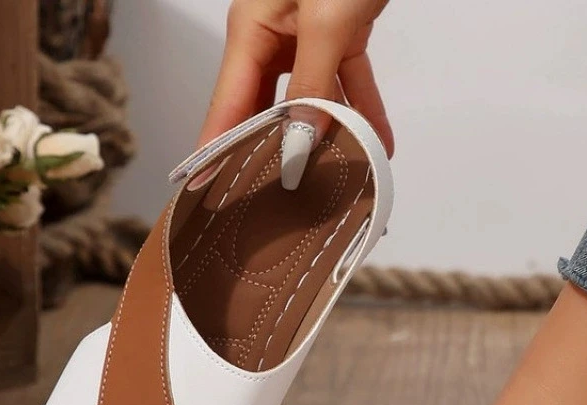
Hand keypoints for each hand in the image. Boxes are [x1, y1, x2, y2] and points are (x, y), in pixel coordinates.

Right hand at [200, 0, 393, 186]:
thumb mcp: (324, 22)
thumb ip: (313, 84)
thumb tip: (301, 139)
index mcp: (251, 33)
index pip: (227, 107)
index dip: (217, 150)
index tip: (208, 190)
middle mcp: (272, 39)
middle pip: (266, 110)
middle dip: (275, 153)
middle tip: (278, 199)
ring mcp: (305, 38)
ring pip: (311, 101)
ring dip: (329, 137)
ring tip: (337, 179)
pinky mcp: (338, 35)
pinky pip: (347, 82)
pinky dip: (363, 109)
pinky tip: (378, 139)